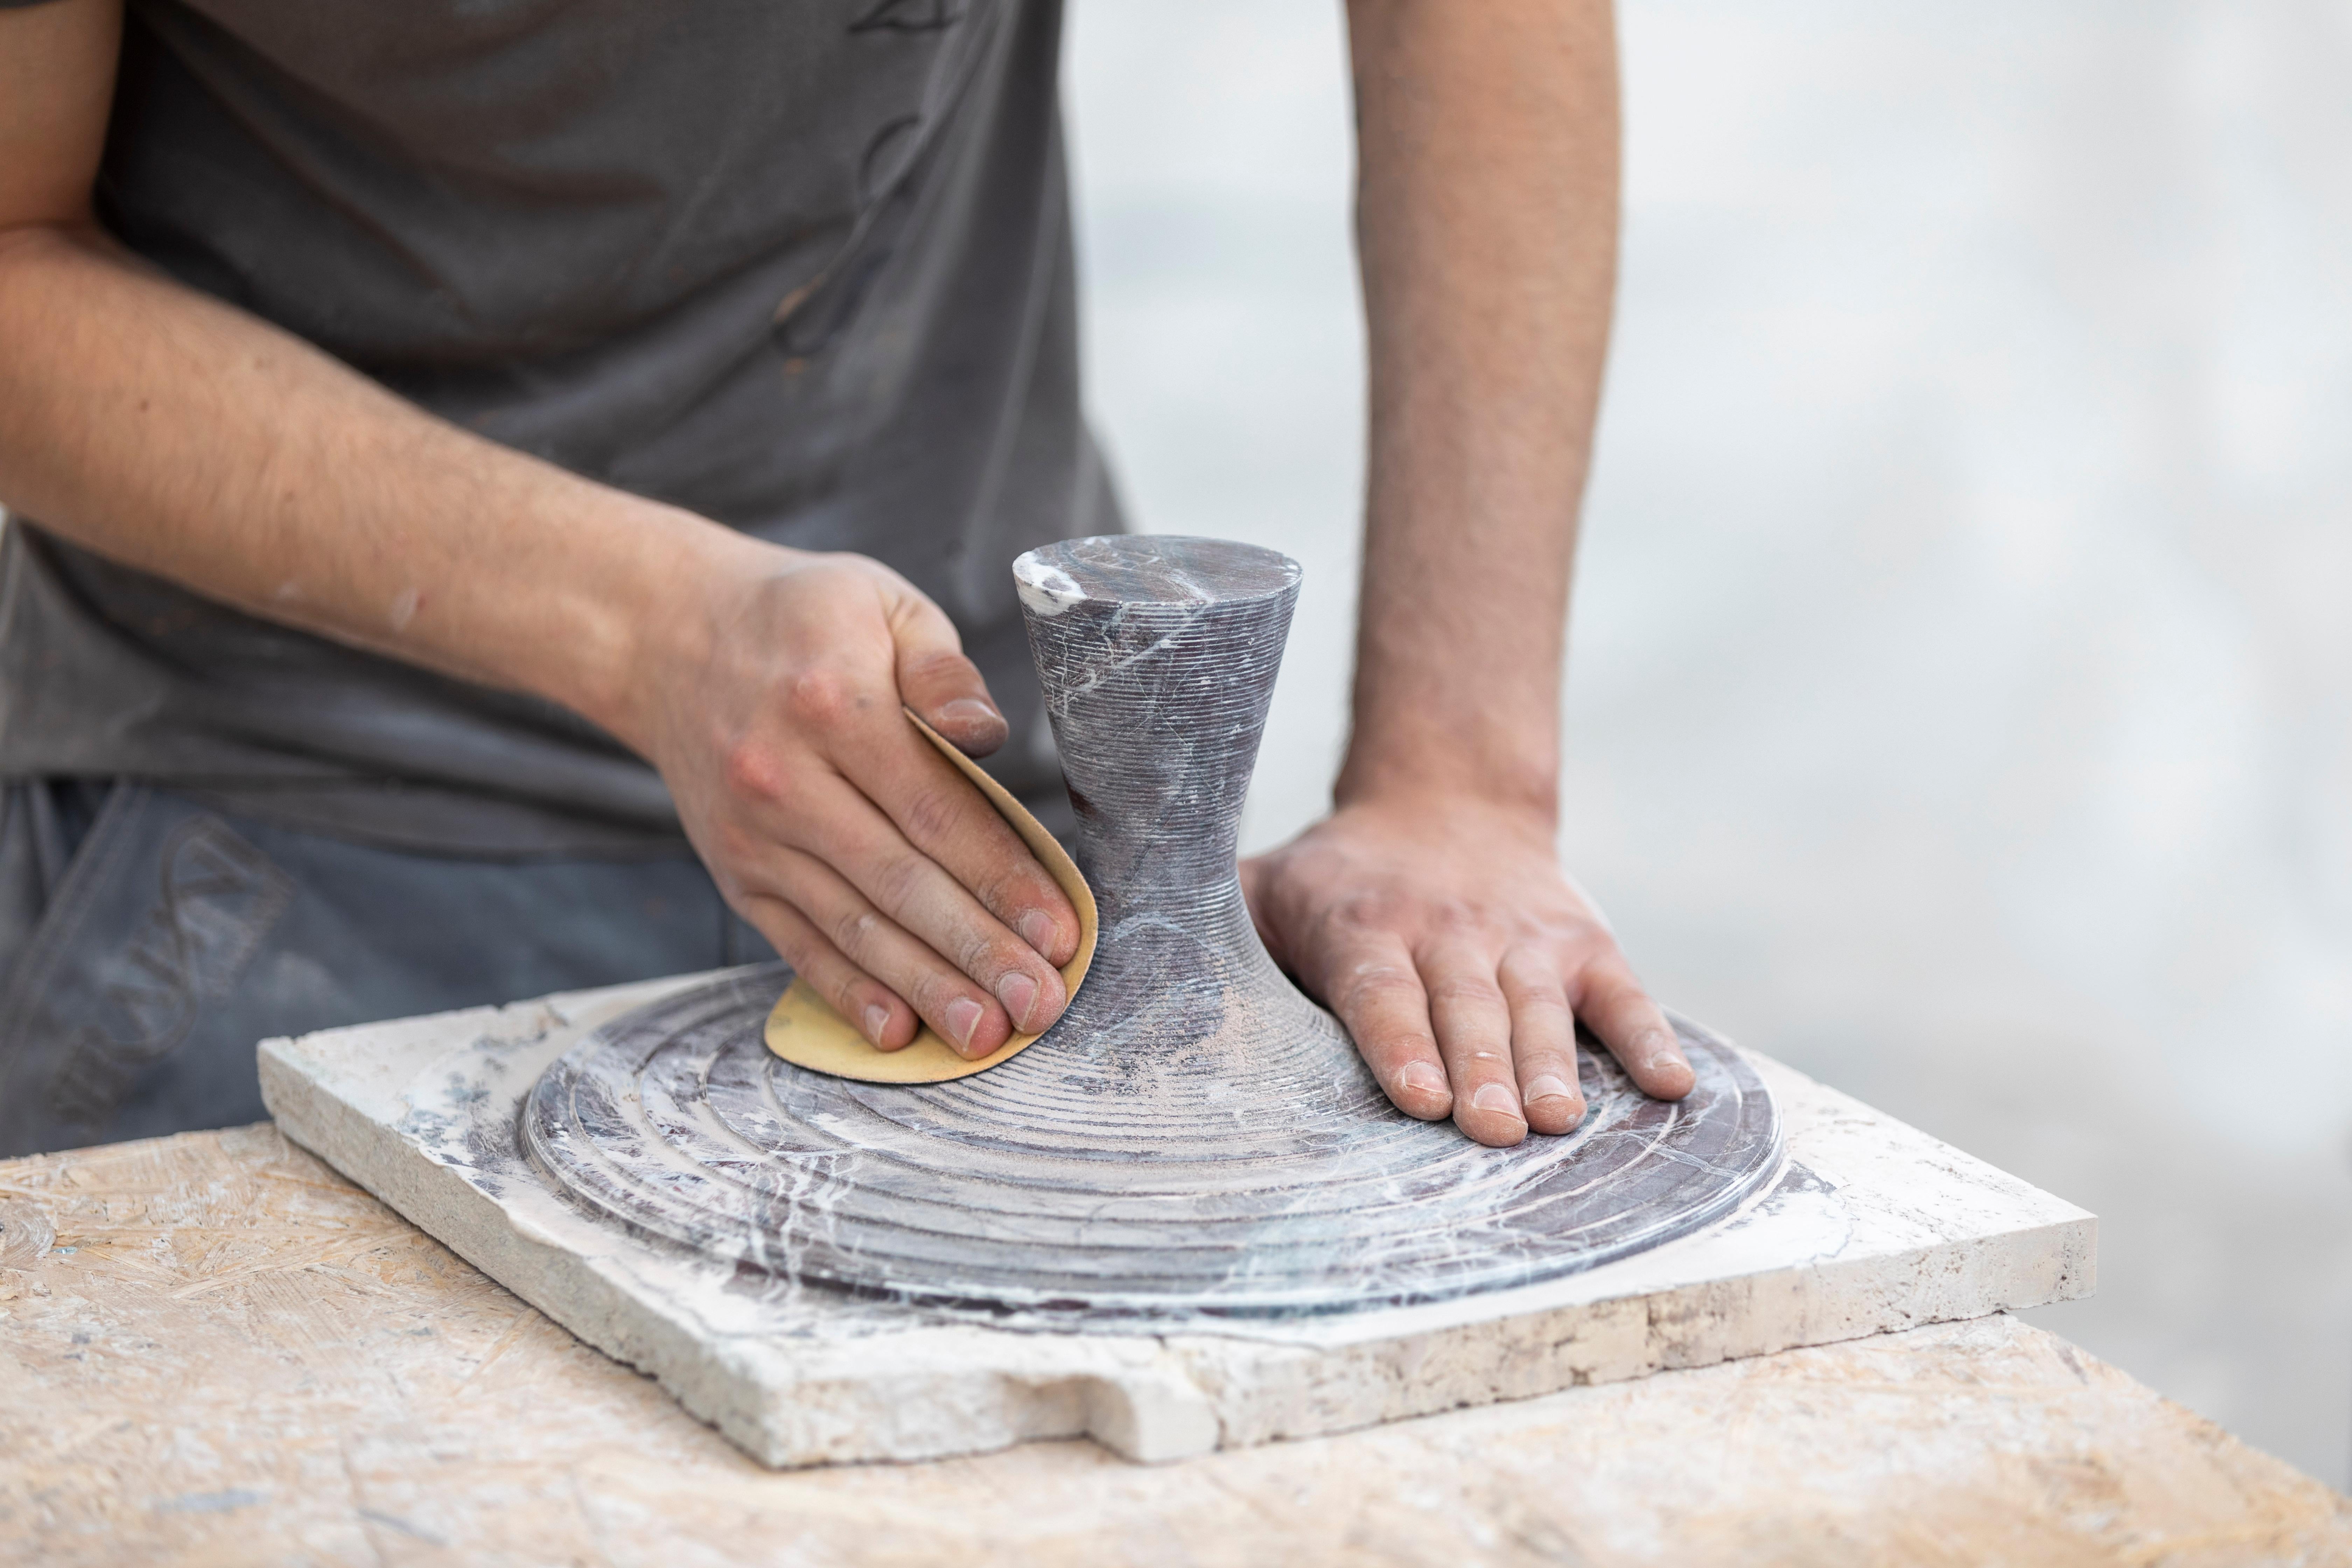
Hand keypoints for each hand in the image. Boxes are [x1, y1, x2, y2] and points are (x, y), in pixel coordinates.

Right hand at [623, 538, 1080, 1058]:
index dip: (1002, 878)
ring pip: (853, 927)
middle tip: (1040, 1005)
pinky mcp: (734, 874)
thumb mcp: (881, 604)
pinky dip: (848, 993)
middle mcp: (785, 780)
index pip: (936, 811)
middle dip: (977, 952)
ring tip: (987, 1037)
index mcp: (833, 704)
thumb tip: (985, 733)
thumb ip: (941, 668)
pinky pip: (798, 944)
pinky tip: (898, 1033)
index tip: (1058, 931)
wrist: (670, 636)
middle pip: (900, 883)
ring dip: (926, 988)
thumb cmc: (803, 621)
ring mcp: (753, 836)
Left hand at [1240, 793, 1692, 1146]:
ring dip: (1551, 1066)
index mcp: (1362, 925)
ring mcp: (1524, 936)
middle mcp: (1448, 928)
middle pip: (1465, 1008)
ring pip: (1539, 1007)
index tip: (1418, 1096)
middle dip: (1480, 1070)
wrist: (1446, 802)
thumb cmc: (1334, 880)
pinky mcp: (1584, 942)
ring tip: (1559, 1122)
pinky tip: (1674, 1088)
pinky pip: (1623, 994)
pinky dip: (1650, 1037)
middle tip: (1492, 1132)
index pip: (1380, 990)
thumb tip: (1124, 976)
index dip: (1399, 1042)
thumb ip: (1208, 931)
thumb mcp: (1259, 885)